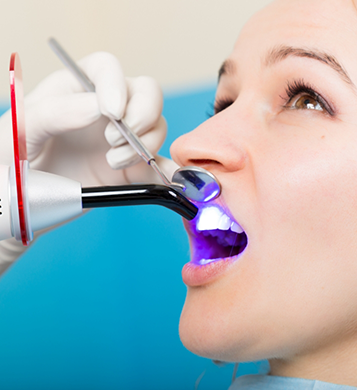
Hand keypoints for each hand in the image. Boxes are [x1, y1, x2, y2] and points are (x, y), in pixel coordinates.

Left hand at [0, 51, 177, 186]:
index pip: (107, 68)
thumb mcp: (19, 130)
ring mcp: (122, 139)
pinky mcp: (133, 168)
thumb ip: (54, 112)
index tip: (112, 112)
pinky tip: (166, 179)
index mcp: (75, 89)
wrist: (22, 205)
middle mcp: (105, 110)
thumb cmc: (11, 160)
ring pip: (158, 125)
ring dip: (145, 144)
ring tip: (114, 162)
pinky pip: (161, 164)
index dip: (116, 84)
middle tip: (115, 138)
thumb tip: (97, 107)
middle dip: (142, 114)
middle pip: (146, 92)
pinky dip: (169, 170)